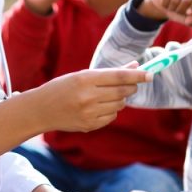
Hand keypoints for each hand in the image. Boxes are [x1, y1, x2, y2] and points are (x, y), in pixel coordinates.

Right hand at [31, 63, 152, 132]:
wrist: (41, 110)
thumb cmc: (62, 88)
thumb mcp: (82, 75)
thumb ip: (108, 72)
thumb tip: (134, 66)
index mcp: (85, 79)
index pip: (118, 77)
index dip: (137, 76)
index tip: (150, 74)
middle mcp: (88, 97)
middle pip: (122, 92)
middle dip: (132, 87)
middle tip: (132, 84)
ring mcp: (89, 113)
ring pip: (119, 105)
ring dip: (119, 99)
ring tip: (105, 95)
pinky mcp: (89, 125)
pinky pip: (112, 117)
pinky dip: (111, 110)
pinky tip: (98, 107)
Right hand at [136, 0, 191, 25]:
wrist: (164, 4)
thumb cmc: (177, 11)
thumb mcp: (183, 19)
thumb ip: (189, 21)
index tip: (188, 13)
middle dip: (180, 9)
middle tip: (177, 12)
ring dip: (171, 7)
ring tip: (171, 8)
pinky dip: (164, 3)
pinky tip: (165, 3)